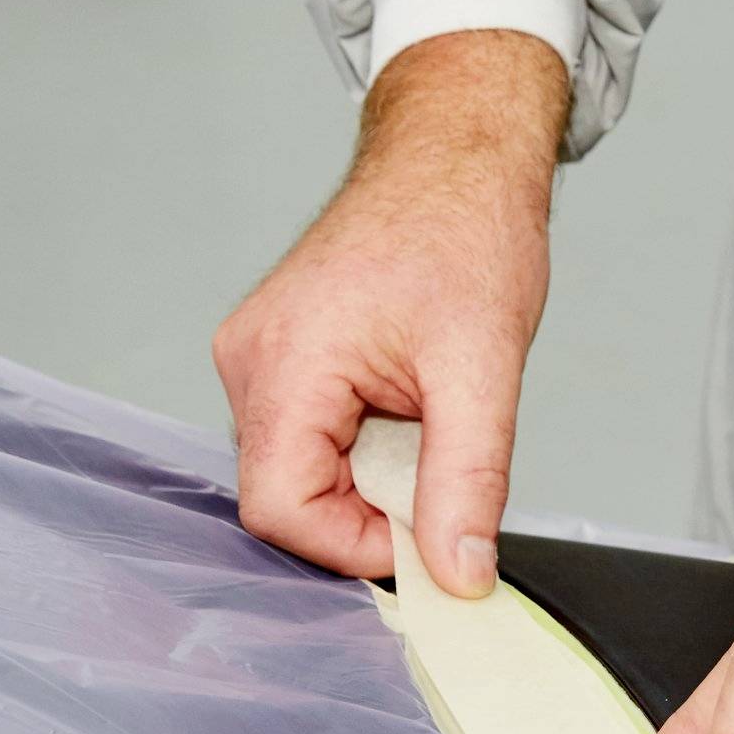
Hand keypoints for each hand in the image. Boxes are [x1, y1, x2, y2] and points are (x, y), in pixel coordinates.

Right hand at [214, 30, 565, 593]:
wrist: (457, 158)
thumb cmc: (464, 231)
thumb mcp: (483, 369)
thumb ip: (467, 482)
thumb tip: (459, 576)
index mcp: (284, 362)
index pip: (278, 510)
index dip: (354, 546)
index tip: (426, 538)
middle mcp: (251, 360)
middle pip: (286, 495)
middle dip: (367, 508)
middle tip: (439, 466)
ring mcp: (259, 356)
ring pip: (299, 469)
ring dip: (369, 474)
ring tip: (426, 415)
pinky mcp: (279, 355)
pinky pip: (308, 435)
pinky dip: (364, 444)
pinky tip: (405, 402)